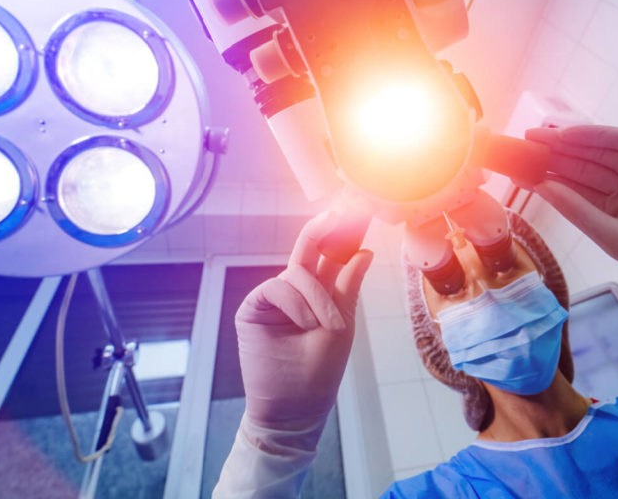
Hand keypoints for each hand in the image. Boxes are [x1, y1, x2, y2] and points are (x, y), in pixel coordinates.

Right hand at [236, 211, 373, 436]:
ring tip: (322, 327)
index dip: (342, 234)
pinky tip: (302, 324)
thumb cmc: (319, 371)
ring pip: (297, 273)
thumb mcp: (342, 324)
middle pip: (309, 248)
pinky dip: (295, 304)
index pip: (330, 256)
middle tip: (342, 211)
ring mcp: (274, 298)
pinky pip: (277, 287)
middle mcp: (296, 291)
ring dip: (316, 299)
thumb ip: (347, 287)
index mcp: (320, 294)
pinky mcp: (254, 308)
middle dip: (325, 229)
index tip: (357, 210)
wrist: (294, 406)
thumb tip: (363, 252)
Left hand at [525, 125, 617, 315]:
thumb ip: (582, 212)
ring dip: (568, 143)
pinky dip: (599, 136)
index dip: (541, 179)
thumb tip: (542, 189)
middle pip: (580, 168)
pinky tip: (569, 135)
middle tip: (513, 144)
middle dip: (548, 156)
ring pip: (600, 152)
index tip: (509, 168)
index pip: (572, 192)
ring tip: (533, 136)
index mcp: (617, 218)